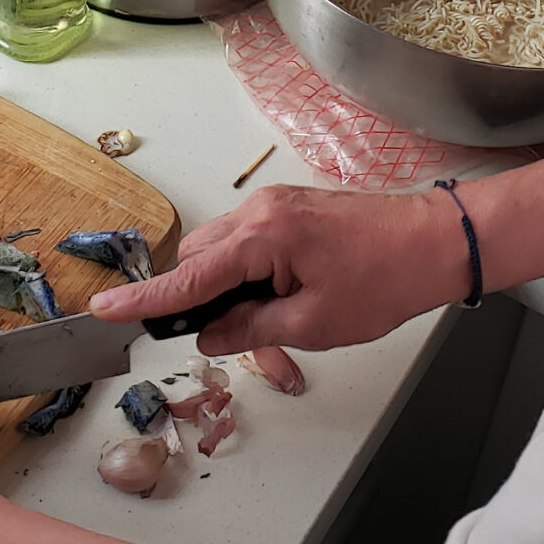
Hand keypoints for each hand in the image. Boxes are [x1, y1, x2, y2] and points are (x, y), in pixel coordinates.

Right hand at [90, 184, 467, 354]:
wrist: (438, 242)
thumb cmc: (387, 279)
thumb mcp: (313, 323)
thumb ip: (250, 329)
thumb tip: (211, 336)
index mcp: (261, 237)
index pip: (188, 277)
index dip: (145, 299)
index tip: (105, 309)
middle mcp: (259, 211)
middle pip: (198, 258)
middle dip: (198, 299)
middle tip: (225, 337)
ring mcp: (274, 206)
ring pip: (220, 250)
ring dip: (226, 287)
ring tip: (268, 321)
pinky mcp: (289, 210)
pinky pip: (246, 242)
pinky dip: (248, 273)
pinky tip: (278, 298)